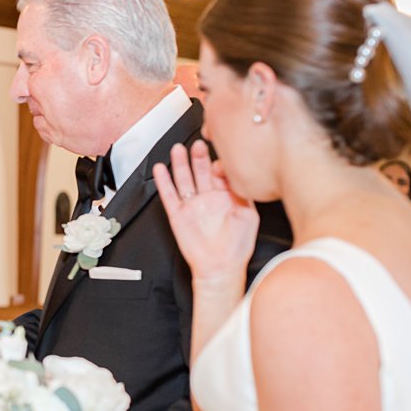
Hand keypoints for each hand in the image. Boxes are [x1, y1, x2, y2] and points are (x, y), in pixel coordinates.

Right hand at [152, 140, 259, 284]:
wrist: (221, 268)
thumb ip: (242, 193)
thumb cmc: (237, 247)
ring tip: (178, 149)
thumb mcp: (249, 215)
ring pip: (184, 179)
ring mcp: (192, 206)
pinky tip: (161, 169)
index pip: (220, 173)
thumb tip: (234, 174)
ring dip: (181, 163)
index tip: (221, 161)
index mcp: (226, 197)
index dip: (219, 164)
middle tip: (199, 143)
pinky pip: (169, 195)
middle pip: (201, 171)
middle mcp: (208, 199)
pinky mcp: (178, 215)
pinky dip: (164, 182)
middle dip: (199, 156)